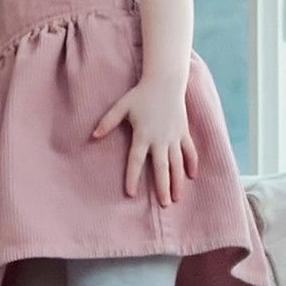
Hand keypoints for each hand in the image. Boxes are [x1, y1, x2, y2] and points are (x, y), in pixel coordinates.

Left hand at [92, 78, 197, 207]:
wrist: (165, 81)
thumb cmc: (141, 94)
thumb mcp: (121, 106)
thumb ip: (108, 121)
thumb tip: (93, 136)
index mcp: (143, 134)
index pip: (136, 160)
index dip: (133, 177)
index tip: (131, 194)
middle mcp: (160, 139)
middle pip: (161, 167)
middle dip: (162, 186)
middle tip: (163, 204)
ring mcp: (174, 136)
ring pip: (177, 163)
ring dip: (178, 181)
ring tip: (177, 198)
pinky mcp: (184, 132)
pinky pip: (190, 150)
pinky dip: (192, 163)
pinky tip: (192, 176)